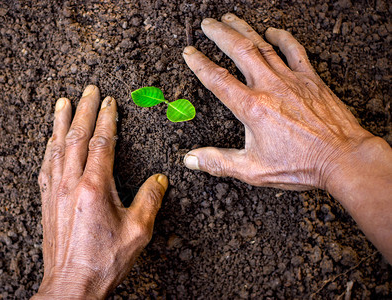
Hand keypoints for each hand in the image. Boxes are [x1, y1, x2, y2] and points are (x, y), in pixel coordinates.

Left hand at [33, 86, 167, 298]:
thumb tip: (159, 179)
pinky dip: (49, 148)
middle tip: (87, 90)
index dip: (106, 119)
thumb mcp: (138, 231)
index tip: (109, 102)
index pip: (101, 143)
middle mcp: (71, 184)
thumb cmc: (104, 261)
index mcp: (94, 187)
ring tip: (62, 103)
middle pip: (76, 138)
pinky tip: (49, 141)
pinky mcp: (46, 203)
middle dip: (83, 110)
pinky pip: (46, 166)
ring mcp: (55, 192)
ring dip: (60, 123)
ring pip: (57, 148)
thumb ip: (150, 200)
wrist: (71, 285)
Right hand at [182, 13, 373, 190]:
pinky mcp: (310, 79)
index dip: (199, 63)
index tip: (189, 52)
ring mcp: (291, 79)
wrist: (342, 158)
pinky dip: (282, 38)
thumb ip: (219, 162)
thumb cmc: (300, 165)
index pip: (218, 79)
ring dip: (244, 29)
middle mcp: (269, 87)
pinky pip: (294, 50)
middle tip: (208, 23)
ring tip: (230, 19)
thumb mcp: (253, 170)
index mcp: (252, 108)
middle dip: (220, 34)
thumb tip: (190, 159)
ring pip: (263, 46)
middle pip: (239, 51)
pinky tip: (272, 31)